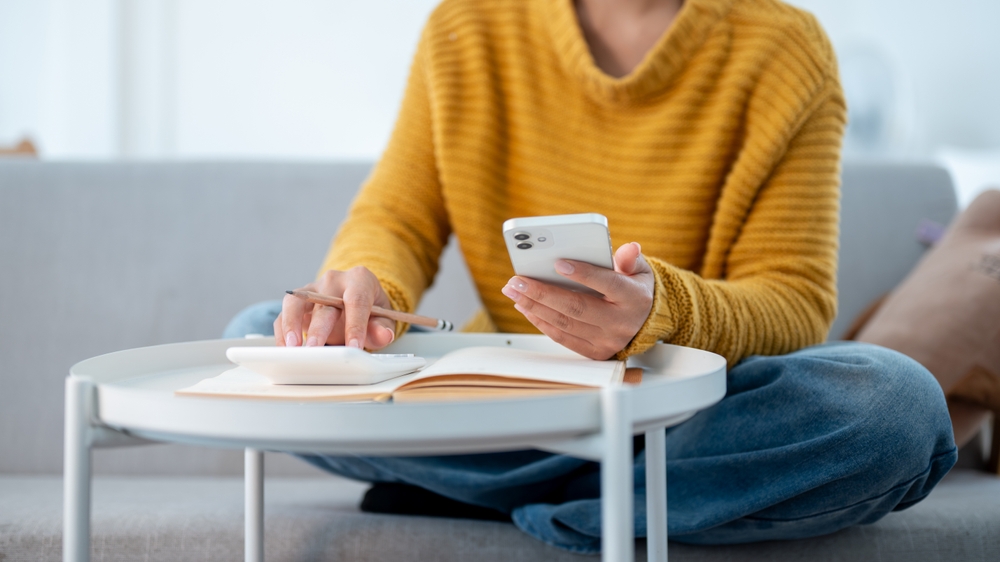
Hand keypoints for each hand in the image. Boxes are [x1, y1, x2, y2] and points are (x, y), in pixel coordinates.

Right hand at [274, 266, 395, 348]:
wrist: (357, 300)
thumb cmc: (371, 309)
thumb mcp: (384, 317)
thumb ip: (383, 327)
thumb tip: (383, 335)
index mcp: (359, 279)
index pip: (356, 301)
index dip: (355, 325)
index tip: (354, 347)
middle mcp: (333, 281)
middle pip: (323, 303)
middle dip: (319, 328)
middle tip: (315, 349)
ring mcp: (312, 289)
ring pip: (295, 302)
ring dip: (291, 324)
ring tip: (291, 347)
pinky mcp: (297, 302)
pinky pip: (284, 314)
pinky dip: (282, 331)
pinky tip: (284, 348)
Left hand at [501, 242, 654, 359]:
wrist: (646, 322)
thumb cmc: (635, 290)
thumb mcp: (640, 270)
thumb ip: (630, 258)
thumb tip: (629, 248)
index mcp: (634, 298)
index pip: (607, 284)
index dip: (583, 274)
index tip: (559, 263)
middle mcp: (620, 322)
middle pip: (577, 307)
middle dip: (543, 293)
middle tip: (518, 281)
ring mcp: (607, 340)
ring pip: (565, 324)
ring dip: (535, 307)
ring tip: (515, 292)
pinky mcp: (595, 352)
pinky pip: (562, 338)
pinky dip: (541, 322)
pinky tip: (526, 308)